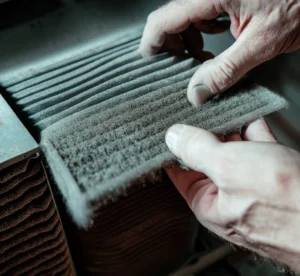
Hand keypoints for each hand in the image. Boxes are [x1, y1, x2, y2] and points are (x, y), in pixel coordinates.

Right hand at [139, 0, 299, 104]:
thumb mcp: (261, 42)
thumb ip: (226, 69)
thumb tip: (197, 93)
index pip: (163, 20)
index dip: (151, 45)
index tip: (148, 66)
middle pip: (170, 20)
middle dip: (171, 48)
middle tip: (179, 71)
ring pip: (185, 21)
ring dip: (188, 44)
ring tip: (201, 63)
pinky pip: (201, 18)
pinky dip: (202, 36)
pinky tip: (214, 50)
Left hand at [165, 119, 299, 271]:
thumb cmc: (288, 205)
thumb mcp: (229, 168)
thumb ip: (197, 150)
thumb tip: (173, 136)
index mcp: (209, 203)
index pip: (180, 171)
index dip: (174, 147)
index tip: (172, 125)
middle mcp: (228, 196)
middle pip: (206, 158)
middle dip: (204, 133)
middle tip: (198, 109)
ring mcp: (252, 185)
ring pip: (233, 151)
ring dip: (229, 129)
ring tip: (221, 107)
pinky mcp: (274, 176)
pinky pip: (257, 148)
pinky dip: (253, 131)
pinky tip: (249, 115)